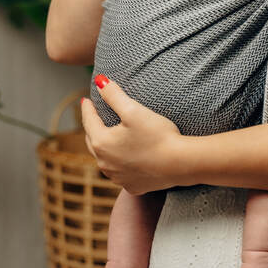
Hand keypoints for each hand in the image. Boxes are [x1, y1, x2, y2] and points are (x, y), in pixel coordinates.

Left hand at [80, 77, 184, 193]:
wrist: (180, 163)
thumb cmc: (158, 135)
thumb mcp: (134, 110)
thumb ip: (114, 95)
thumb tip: (99, 81)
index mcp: (102, 143)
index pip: (89, 121)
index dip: (87, 108)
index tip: (86, 100)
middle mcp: (104, 163)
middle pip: (93, 141)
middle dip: (92, 128)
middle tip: (93, 118)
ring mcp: (117, 177)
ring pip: (105, 160)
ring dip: (105, 149)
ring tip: (108, 139)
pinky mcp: (132, 186)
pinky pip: (121, 173)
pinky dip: (120, 164)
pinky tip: (126, 159)